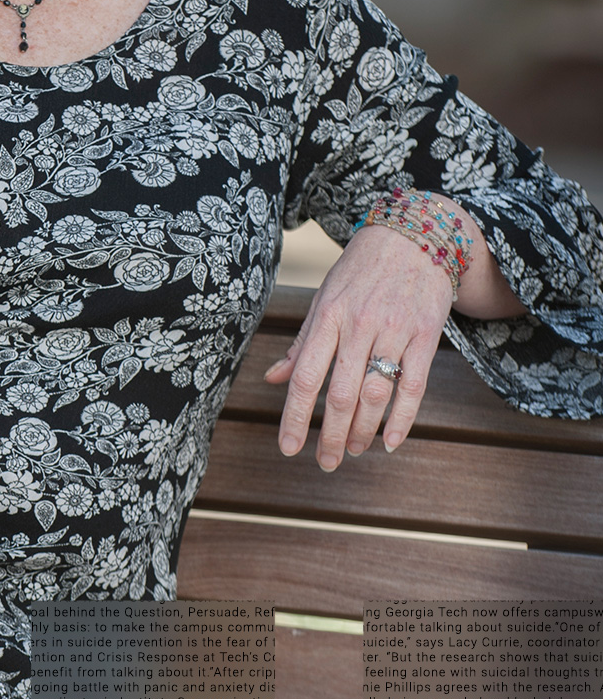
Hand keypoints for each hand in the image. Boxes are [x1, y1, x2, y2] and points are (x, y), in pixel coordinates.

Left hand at [265, 224, 453, 470]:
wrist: (414, 236)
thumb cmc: (360, 271)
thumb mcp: (324, 298)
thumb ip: (302, 343)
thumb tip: (272, 379)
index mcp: (327, 316)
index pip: (305, 376)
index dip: (294, 416)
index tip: (288, 448)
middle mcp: (359, 324)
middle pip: (340, 393)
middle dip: (330, 435)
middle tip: (325, 461)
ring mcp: (395, 330)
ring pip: (376, 394)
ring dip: (362, 430)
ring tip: (352, 450)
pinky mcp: (427, 335)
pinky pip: (414, 386)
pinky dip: (402, 419)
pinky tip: (390, 442)